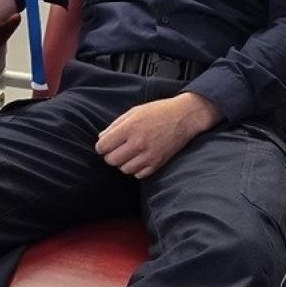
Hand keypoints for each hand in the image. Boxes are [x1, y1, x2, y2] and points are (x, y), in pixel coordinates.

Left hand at [95, 94, 219, 178]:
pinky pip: (139, 175)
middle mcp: (138, 143)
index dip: (102, 146)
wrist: (184, 116)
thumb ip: (115, 125)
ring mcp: (149, 155)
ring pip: (124, 169)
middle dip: (111, 155)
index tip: (106, 144)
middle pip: (111, 160)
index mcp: (130, 128)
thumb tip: (101, 139)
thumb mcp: (134, 112)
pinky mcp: (158, 163)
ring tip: (130, 154)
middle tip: (117, 149)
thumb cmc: (158, 111)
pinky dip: (136, 169)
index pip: (103, 146)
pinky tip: (140, 159)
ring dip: (124, 163)